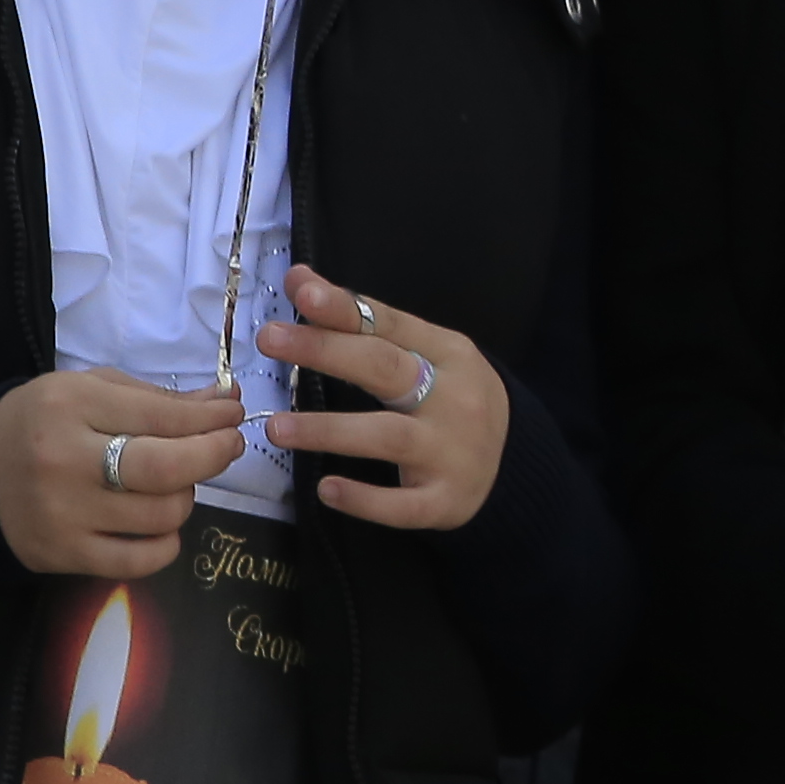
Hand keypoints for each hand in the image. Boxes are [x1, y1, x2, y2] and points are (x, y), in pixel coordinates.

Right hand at [0, 368, 246, 578]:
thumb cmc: (43, 423)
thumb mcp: (91, 391)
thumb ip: (158, 398)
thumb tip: (227, 403)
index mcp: (70, 406)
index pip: (164, 416)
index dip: (213, 419)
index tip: (233, 416)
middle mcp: (63, 460)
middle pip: (167, 468)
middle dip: (214, 456)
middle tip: (228, 447)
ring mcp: (61, 513)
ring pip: (162, 515)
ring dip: (185, 498)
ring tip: (173, 484)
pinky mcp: (60, 554)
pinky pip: (139, 560)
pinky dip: (166, 544)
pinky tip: (159, 526)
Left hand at [248, 264, 509, 528]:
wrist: (513, 466)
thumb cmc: (449, 400)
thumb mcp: (422, 354)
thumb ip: (362, 322)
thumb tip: (298, 279)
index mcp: (449, 355)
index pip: (391, 325)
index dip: (344, 308)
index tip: (300, 291)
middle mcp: (453, 399)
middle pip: (387, 370)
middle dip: (328, 351)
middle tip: (270, 338)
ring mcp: (451, 452)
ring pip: (389, 438)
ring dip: (331, 430)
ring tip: (276, 427)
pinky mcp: (445, 500)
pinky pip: (403, 504)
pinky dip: (366, 499)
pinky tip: (326, 490)